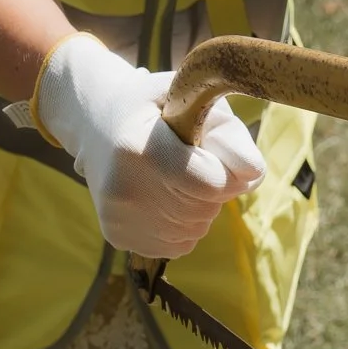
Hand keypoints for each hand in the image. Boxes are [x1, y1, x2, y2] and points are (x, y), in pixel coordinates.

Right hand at [35, 34, 265, 259]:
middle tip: (185, 163)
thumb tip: (252, 173)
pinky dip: (180, 226)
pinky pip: (177, 246)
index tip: (207, 152)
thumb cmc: (157, 109)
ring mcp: (118, 217)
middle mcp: (125, 189)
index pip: (213, 185)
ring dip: (196, 209)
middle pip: (205, 210)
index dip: (222, 171)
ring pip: (195, 231)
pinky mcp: (117, 237)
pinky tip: (159, 197)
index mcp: (142, 149)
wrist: (95, 120)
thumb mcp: (194, 102)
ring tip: (170, 178)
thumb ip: (231, 135)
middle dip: (210, 190)